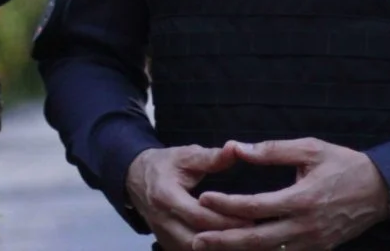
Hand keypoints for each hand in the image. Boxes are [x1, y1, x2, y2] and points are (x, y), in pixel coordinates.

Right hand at [126, 145, 246, 249]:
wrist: (136, 177)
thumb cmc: (166, 164)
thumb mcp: (186, 155)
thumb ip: (211, 157)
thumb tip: (235, 148)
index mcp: (166, 196)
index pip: (198, 215)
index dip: (225, 220)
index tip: (250, 219)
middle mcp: (162, 220)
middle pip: (196, 240)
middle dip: (224, 240)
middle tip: (252, 236)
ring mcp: (162, 235)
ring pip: (192, 250)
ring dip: (217, 248)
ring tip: (243, 242)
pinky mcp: (166, 244)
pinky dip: (208, 250)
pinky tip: (227, 245)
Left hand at [191, 139, 389, 250]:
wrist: (380, 191)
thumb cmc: (344, 164)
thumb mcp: (310, 149)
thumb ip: (271, 150)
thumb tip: (236, 147)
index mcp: (302, 198)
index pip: (256, 206)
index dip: (228, 204)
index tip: (204, 199)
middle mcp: (305, 226)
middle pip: (257, 240)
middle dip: (224, 241)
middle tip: (196, 239)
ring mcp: (312, 243)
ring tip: (211, 248)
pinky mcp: (316, 250)